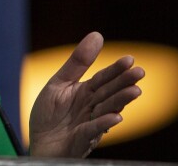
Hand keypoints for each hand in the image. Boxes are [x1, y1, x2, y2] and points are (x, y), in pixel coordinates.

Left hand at [27, 32, 144, 157]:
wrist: (38, 143)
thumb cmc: (48, 114)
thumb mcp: (59, 83)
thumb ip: (78, 62)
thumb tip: (97, 34)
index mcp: (86, 92)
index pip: (103, 78)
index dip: (116, 69)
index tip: (130, 59)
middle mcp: (92, 107)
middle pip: (109, 92)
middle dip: (124, 82)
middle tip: (140, 72)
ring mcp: (90, 124)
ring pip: (108, 110)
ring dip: (121, 101)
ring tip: (135, 91)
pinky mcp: (83, 139)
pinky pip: (94, 131)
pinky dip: (104, 124)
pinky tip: (116, 117)